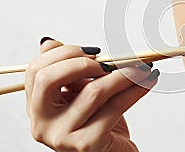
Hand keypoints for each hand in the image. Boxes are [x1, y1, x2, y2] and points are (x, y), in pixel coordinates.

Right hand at [25, 37, 158, 151]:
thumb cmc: (97, 120)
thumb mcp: (77, 93)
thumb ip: (67, 71)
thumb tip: (51, 42)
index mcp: (37, 106)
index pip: (36, 69)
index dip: (63, 53)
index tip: (93, 51)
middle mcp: (42, 123)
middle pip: (48, 78)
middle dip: (82, 61)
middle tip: (109, 61)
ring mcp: (63, 136)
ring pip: (93, 91)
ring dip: (123, 74)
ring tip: (142, 67)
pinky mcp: (88, 144)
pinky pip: (116, 106)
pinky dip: (136, 89)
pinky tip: (149, 80)